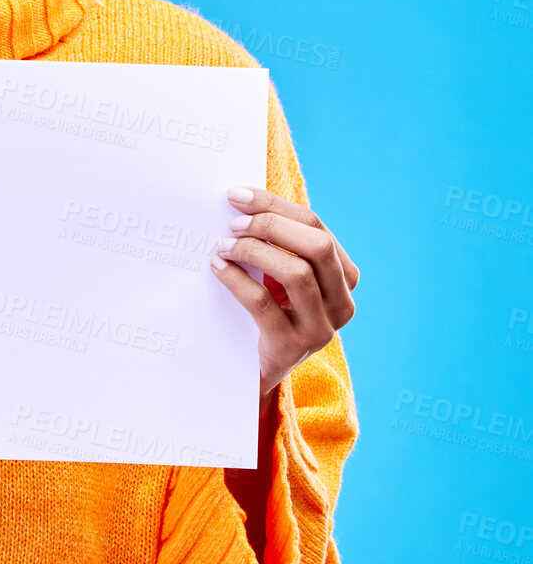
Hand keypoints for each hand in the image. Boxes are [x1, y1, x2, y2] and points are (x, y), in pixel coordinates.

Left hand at [210, 187, 359, 411]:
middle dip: (270, 225)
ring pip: (297, 273)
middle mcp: (342, 303)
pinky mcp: (292, 347)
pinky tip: (218, 268)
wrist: (254, 368)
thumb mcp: (281, 276)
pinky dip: (237, 279)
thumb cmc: (266, 310)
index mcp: (345, 278)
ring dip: (254, 251)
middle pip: (317, 246)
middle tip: (232, 222)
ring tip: (223, 246)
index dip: (275, 205)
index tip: (237, 195)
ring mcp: (321, 329)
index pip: (317, 227)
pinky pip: (264, 303)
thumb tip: (241, 199)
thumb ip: (277, 244)